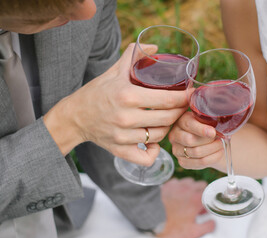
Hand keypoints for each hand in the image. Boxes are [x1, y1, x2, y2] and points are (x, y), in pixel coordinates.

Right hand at [44, 43, 187, 165]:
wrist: (74, 116)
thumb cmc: (96, 92)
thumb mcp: (113, 71)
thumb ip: (133, 55)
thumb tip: (154, 48)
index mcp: (127, 95)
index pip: (167, 99)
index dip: (184, 98)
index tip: (190, 94)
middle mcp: (126, 117)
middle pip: (168, 118)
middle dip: (180, 112)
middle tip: (182, 106)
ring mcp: (122, 136)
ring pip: (160, 136)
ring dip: (168, 128)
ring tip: (168, 119)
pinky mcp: (118, 150)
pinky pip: (145, 158)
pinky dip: (153, 152)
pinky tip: (154, 143)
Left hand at [157, 178, 215, 237]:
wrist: (152, 221)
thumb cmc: (171, 227)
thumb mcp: (193, 232)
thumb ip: (207, 226)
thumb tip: (212, 222)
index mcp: (197, 199)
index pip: (210, 192)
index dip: (208, 202)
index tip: (204, 209)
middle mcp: (188, 189)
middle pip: (201, 184)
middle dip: (201, 193)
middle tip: (196, 204)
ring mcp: (177, 185)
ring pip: (189, 181)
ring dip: (190, 188)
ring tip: (186, 199)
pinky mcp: (167, 185)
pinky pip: (177, 181)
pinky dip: (178, 187)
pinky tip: (176, 195)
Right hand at [168, 112, 223, 169]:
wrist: (206, 140)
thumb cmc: (207, 126)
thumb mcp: (207, 119)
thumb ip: (209, 120)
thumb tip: (213, 130)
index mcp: (181, 120)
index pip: (189, 125)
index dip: (201, 129)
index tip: (213, 133)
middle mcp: (174, 135)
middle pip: (190, 140)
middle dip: (208, 141)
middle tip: (220, 139)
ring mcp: (176, 150)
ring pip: (196, 152)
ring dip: (212, 149)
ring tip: (220, 145)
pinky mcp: (182, 162)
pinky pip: (199, 163)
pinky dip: (212, 158)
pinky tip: (218, 153)